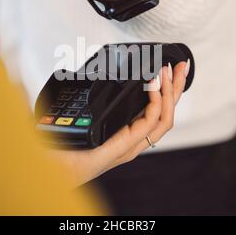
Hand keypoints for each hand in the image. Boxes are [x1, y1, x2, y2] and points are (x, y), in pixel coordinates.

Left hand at [48, 62, 187, 186]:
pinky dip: (155, 102)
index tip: (168, 69)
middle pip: (167, 113)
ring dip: (170, 93)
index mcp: (128, 134)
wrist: (53, 168)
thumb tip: (91, 74)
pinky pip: (149, 124)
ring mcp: (131, 147)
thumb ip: (94, 103)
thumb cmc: (66, 148)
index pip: (157, 112)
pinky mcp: (123, 148)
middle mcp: (134, 142)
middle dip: (177, 87)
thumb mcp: (84, 118)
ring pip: (164, 118)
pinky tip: (153, 86)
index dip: (167, 91)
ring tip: (168, 72)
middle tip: (182, 65)